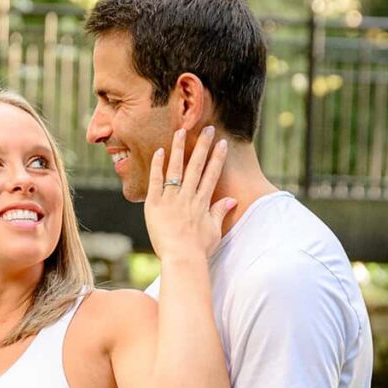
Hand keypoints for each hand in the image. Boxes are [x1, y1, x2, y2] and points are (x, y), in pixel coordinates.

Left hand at [143, 123, 233, 265]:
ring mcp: (171, 199)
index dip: (217, 157)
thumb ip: (220, 212)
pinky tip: (160, 151)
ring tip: (181, 131)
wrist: (182, 259)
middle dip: (203, 145)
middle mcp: (188, 196)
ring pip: (176, 168)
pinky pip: (156, 180)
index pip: (212, 174)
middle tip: (207, 128)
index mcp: (202, 202)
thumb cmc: (199, 250)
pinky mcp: (154, 204)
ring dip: (179, 148)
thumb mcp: (214, 231)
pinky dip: (158, 165)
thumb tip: (232, 200)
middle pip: (197, 166)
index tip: (222, 143)